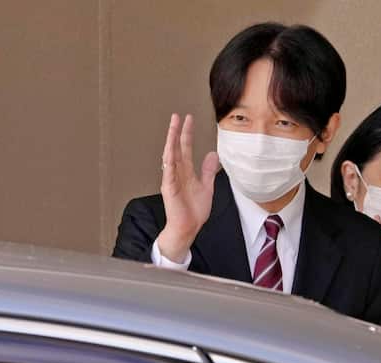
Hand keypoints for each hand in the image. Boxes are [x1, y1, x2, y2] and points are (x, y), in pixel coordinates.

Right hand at [155, 113, 219, 262]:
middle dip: (177, 132)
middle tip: (177, 116)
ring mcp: (172, 179)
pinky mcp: (169, 188)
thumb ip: (208, 171)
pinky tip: (169, 150)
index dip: (187, 133)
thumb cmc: (194, 211)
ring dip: (170, 141)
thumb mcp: (207, 187)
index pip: (185, 148)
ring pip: (169, 155)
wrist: (188, 227)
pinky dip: (168, 161)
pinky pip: (168, 172)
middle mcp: (177, 173)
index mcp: (186, 172)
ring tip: (172, 127)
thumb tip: (212, 154)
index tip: (188, 119)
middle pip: (176, 147)